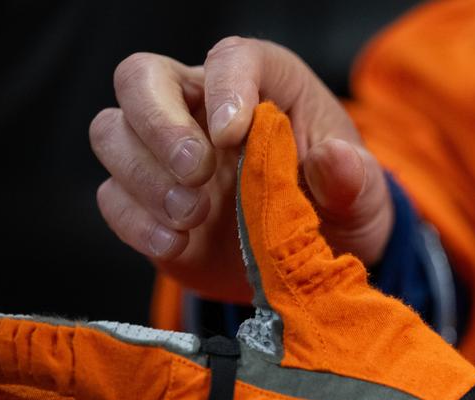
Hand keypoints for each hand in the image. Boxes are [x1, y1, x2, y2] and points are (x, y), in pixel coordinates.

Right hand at [90, 37, 393, 301]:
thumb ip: (352, 179)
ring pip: (111, 133)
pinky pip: (112, 196)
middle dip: (158, 123)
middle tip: (197, 172)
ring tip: (194, 216)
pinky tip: (176, 242)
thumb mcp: (362, 197)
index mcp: (263, 85)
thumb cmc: (337, 210)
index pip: (232, 58)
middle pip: (141, 78)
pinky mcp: (145, 203)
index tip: (234, 134)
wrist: (313, 267)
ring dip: (144, 176)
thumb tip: (334, 160)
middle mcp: (201, 107)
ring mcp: (164, 154)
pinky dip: (137, 222)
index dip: (228, 86)